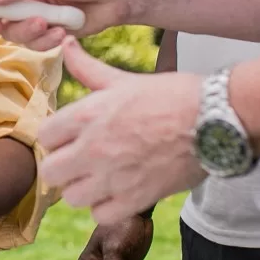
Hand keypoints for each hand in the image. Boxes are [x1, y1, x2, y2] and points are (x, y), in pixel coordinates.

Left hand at [41, 39, 203, 224]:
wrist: (215, 120)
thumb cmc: (173, 96)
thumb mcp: (124, 79)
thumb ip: (88, 68)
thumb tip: (65, 44)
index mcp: (87, 115)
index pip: (45, 136)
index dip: (57, 137)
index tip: (70, 138)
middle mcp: (93, 148)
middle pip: (51, 171)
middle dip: (63, 165)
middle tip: (80, 160)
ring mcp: (113, 177)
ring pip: (72, 197)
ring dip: (83, 188)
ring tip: (100, 177)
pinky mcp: (135, 199)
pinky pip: (100, 215)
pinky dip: (106, 207)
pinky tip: (118, 192)